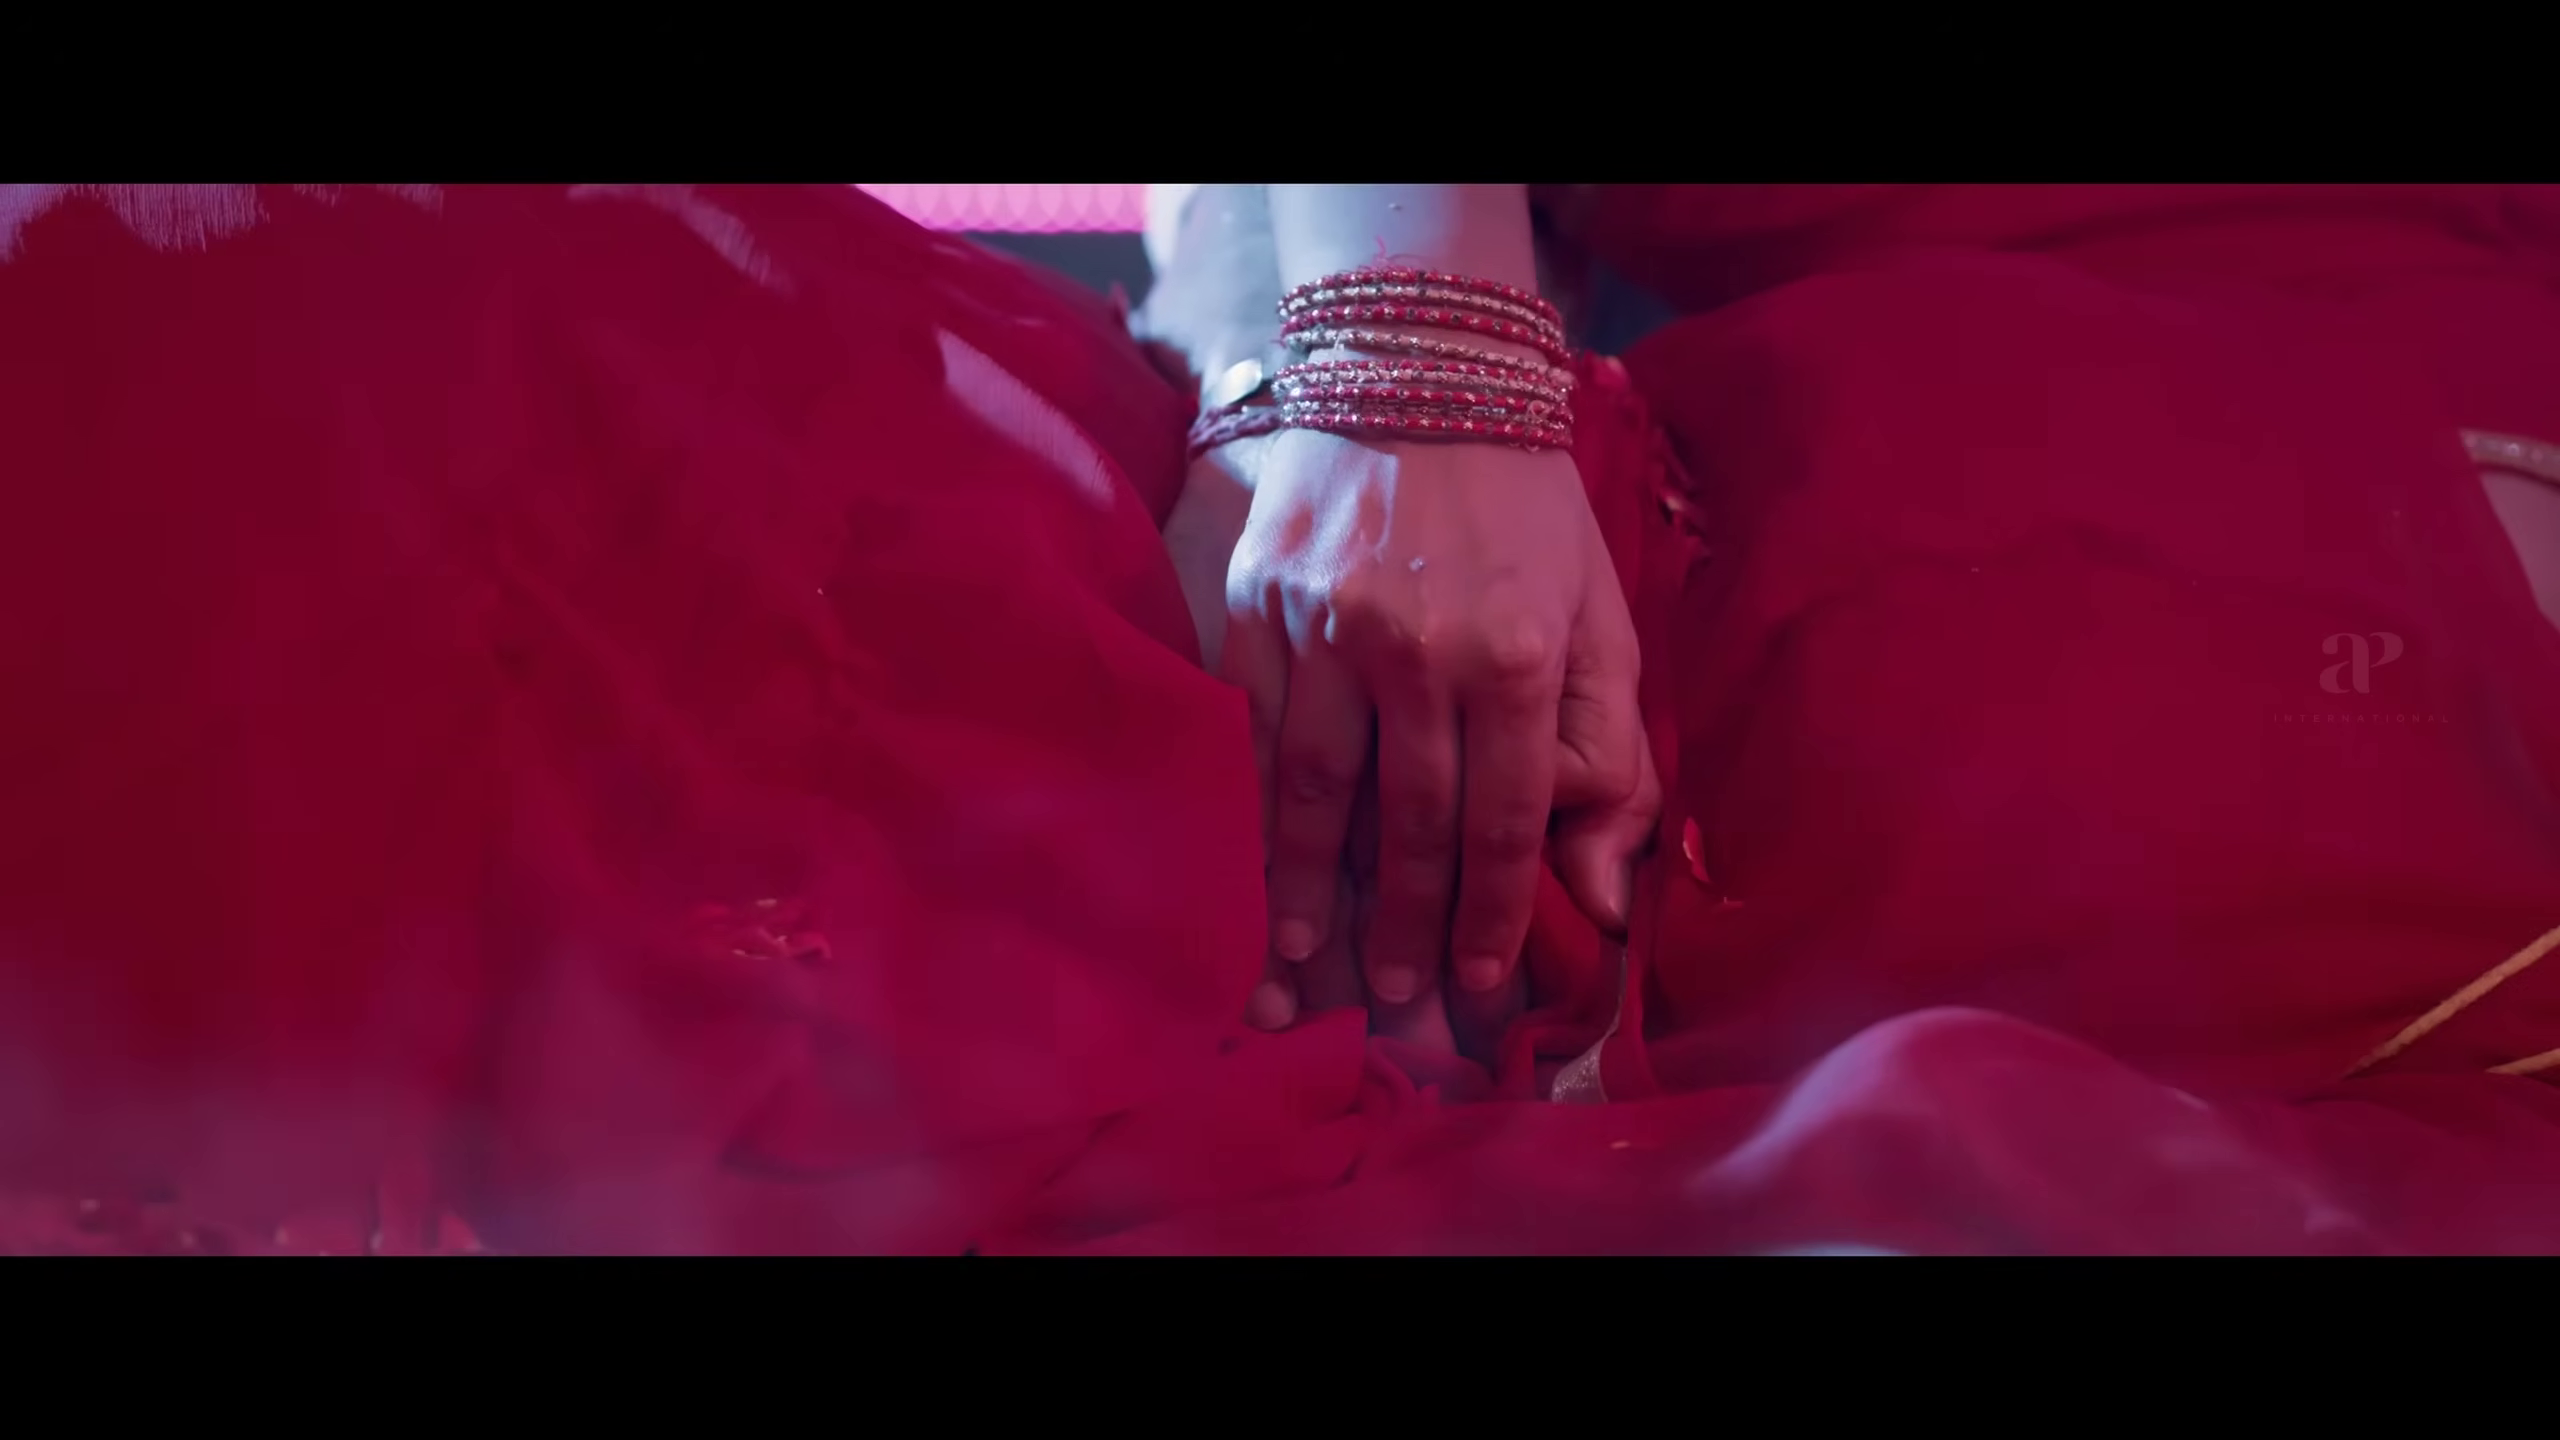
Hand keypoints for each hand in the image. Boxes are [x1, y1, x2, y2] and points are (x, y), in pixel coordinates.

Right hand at [1222, 426, 1657, 1010]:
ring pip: (1310, 792)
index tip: (1479, 983)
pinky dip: (1247, 813)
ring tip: (1304, 969)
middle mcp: (1418, 647)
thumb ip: (1608, 754)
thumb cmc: (1527, 511)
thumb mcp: (1601, 617)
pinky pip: (1248, 733)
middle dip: (1401, 927)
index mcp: (1517, 653)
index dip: (1491, 915)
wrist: (1418, 373)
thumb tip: (1602, 895)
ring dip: (1306, 894)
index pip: (1502, 821)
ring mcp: (1325, 625)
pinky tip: (1249, 871)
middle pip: (1405, 824)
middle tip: (1394, 1002)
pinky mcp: (1256, 603)